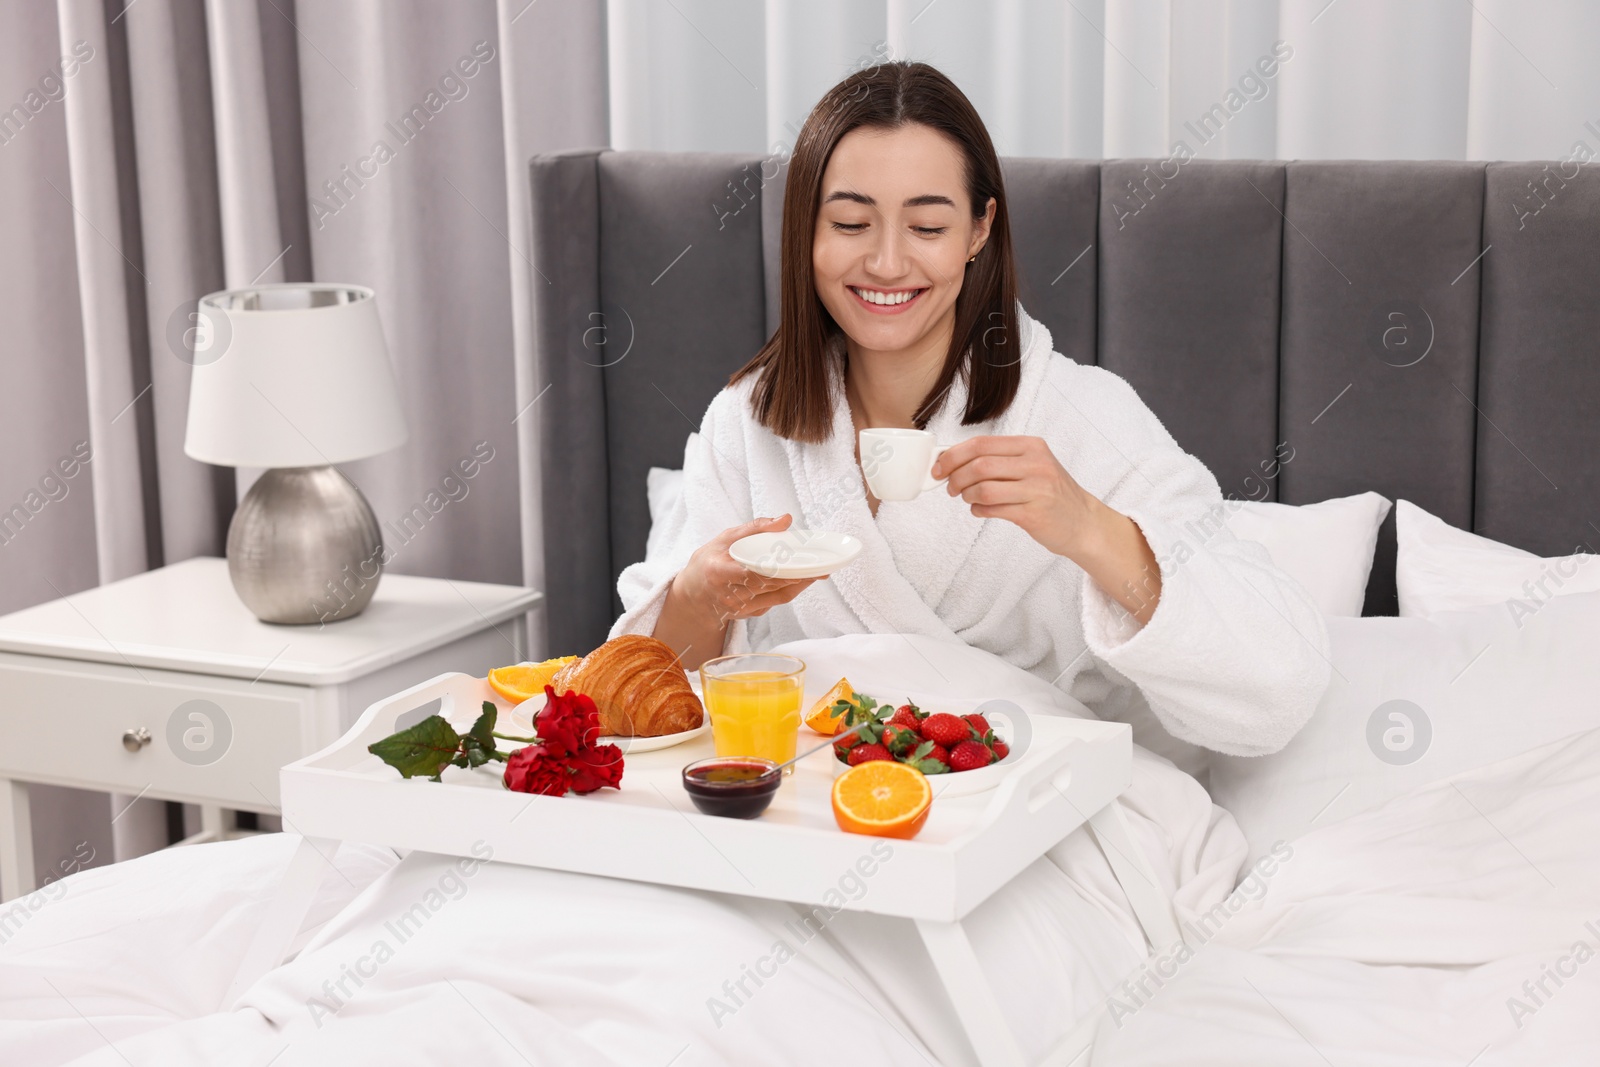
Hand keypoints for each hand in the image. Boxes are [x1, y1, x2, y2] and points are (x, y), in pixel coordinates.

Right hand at [655, 515, 823, 666]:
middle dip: (800, 576)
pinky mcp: (748, 615)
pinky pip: (775, 602)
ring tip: (818, 572)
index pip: (757, 573)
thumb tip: (785, 519)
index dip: (781, 569)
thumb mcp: (723, 539)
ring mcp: (740, 609)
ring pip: (778, 597)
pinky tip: (800, 580)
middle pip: (773, 585)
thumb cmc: (706, 563)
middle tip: (822, 566)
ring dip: (800, 585)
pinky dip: (789, 591)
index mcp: (721, 573)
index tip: (802, 562)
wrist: (690, 596)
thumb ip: (754, 528)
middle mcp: (731, 595)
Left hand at [933, 436, 1101, 558]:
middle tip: (950, 487)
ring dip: (966, 495)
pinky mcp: (1033, 514)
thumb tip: (954, 459)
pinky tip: (981, 510)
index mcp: (1031, 446)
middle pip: (979, 465)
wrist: (1083, 522)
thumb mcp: (1032, 465)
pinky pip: (993, 510)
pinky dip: (979, 510)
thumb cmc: (1052, 493)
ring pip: (984, 489)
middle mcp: (1036, 464)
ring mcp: (1036, 489)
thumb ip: (999, 459)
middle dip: (956, 477)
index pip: (981, 444)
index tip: (940, 466)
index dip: (953, 455)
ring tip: (968, 498)